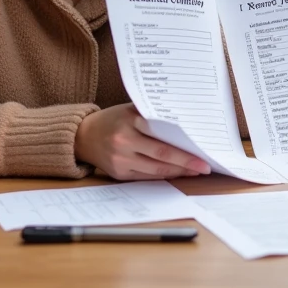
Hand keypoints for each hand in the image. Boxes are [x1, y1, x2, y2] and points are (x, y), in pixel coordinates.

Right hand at [74, 103, 211, 179]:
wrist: (83, 136)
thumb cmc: (114, 120)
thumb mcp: (131, 110)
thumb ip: (153, 117)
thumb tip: (184, 127)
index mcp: (130, 121)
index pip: (162, 137)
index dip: (183, 149)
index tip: (201, 154)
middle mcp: (124, 142)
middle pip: (162, 156)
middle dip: (186, 163)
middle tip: (205, 167)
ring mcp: (121, 160)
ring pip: (155, 170)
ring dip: (177, 172)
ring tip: (194, 171)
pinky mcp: (118, 173)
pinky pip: (146, 177)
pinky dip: (163, 176)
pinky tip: (176, 173)